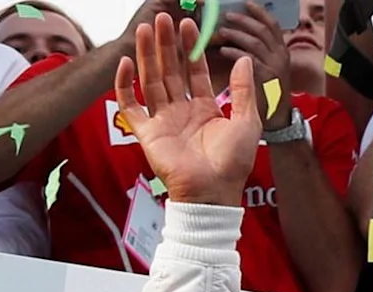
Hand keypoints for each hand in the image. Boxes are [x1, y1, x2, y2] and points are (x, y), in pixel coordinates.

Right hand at [118, 13, 261, 206]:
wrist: (213, 191)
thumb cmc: (233, 162)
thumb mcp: (247, 122)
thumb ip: (244, 90)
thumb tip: (244, 59)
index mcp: (206, 109)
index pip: (195, 72)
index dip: (191, 50)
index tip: (189, 26)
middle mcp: (182, 111)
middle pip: (171, 71)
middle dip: (166, 45)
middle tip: (163, 19)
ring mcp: (162, 120)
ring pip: (151, 80)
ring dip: (146, 55)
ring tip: (144, 30)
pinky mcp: (146, 133)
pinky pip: (131, 105)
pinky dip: (125, 85)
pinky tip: (126, 63)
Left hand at [210, 3, 292, 120]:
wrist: (278, 120)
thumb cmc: (267, 93)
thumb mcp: (267, 67)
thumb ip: (256, 51)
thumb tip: (236, 32)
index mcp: (281, 51)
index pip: (273, 25)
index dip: (260, 12)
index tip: (246, 3)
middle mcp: (281, 56)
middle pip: (263, 30)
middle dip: (244, 20)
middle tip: (227, 15)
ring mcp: (276, 67)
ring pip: (256, 42)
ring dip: (237, 34)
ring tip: (221, 31)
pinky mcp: (267, 79)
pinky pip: (250, 60)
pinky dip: (235, 53)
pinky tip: (223, 51)